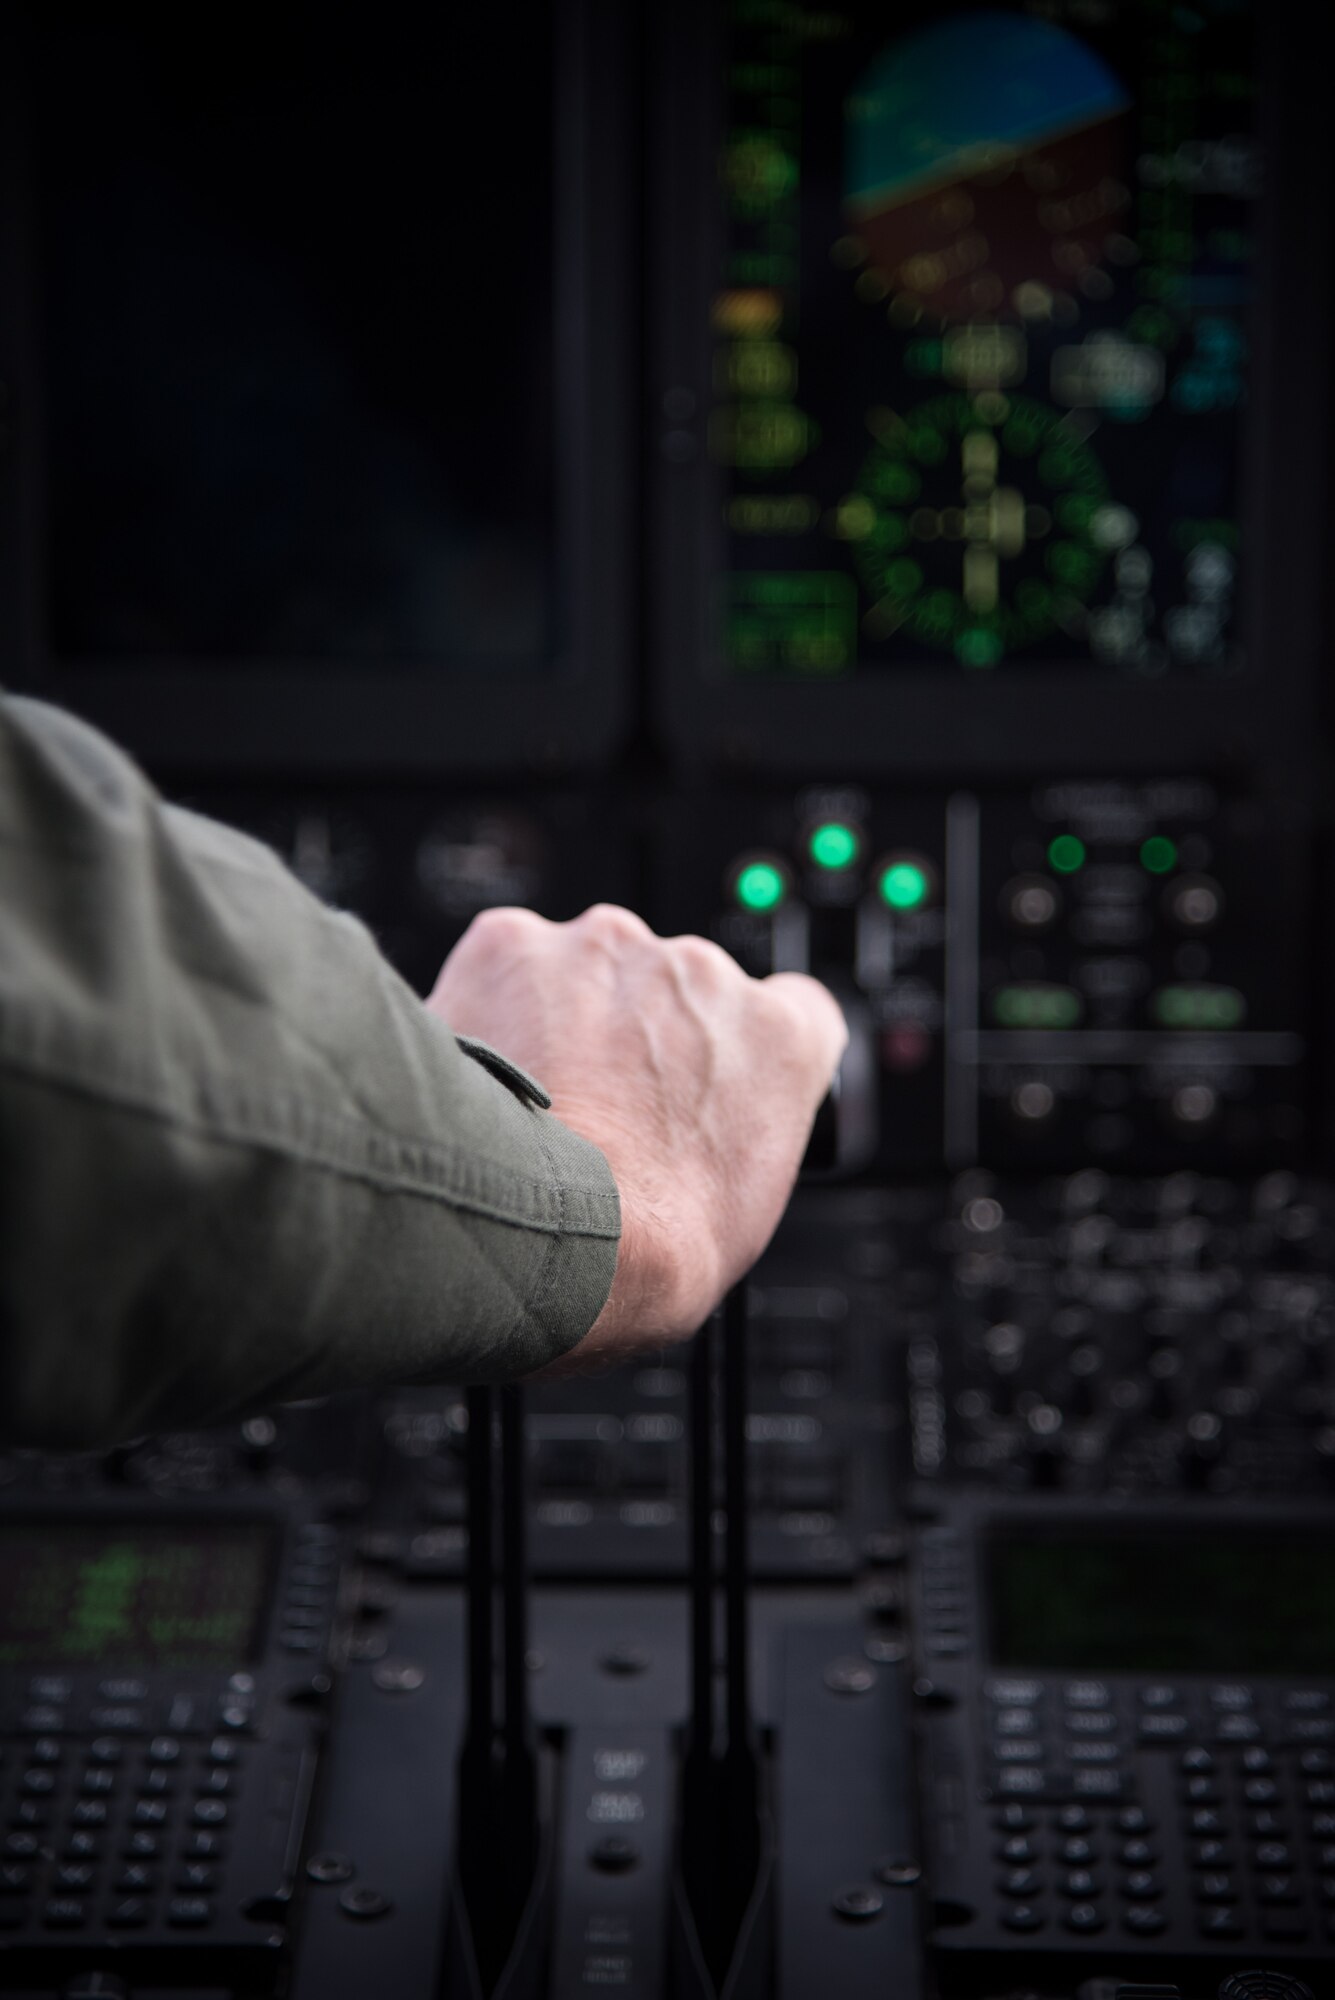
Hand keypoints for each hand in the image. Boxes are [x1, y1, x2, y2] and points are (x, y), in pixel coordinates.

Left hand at [427, 905, 846, 1368]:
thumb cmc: (646, 1244)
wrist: (544, 1234)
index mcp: (777, 1037)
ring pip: (587, 972)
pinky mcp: (516, 944)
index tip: (705, 1075)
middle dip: (639, 1037)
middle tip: (602, 1108)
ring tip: (539, 1102)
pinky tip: (490, 1072)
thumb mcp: (746, 1206)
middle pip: (673, 990)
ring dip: (566, 1018)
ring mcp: (606, 950)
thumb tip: (697, 1136)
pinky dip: (494, 1008)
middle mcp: (698, 973)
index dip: (737, 1044)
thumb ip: (736, 1129)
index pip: (790, 1007)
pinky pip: (506, 966)